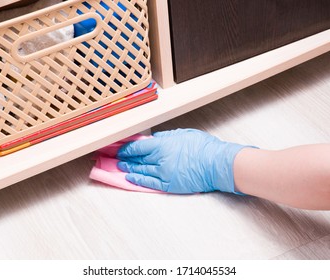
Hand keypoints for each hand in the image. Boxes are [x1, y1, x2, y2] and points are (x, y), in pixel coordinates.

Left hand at [117, 129, 249, 193]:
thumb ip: (166, 136)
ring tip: (119, 167)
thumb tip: (153, 138)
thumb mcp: (183, 134)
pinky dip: (138, 180)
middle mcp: (160, 159)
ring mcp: (163, 173)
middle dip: (123, 157)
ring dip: (128, 168)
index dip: (126, 148)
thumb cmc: (203, 147)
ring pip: (140, 170)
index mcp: (163, 145)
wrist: (217, 164)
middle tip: (113, 157)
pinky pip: (149, 183)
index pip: (138, 147)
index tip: (119, 147)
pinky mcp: (168, 185)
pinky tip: (130, 178)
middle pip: (136, 159)